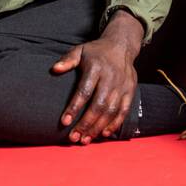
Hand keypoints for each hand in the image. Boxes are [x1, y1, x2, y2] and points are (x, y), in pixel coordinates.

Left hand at [50, 13, 142, 142]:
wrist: (121, 46)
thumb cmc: (95, 52)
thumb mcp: (80, 50)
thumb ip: (67, 60)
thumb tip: (54, 69)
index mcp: (96, 67)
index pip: (84, 91)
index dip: (74, 108)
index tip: (64, 122)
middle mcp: (111, 77)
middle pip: (98, 105)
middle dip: (85, 124)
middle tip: (74, 138)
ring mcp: (122, 85)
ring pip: (111, 111)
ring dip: (98, 127)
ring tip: (85, 139)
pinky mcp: (130, 91)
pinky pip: (124, 111)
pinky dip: (114, 124)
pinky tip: (103, 134)